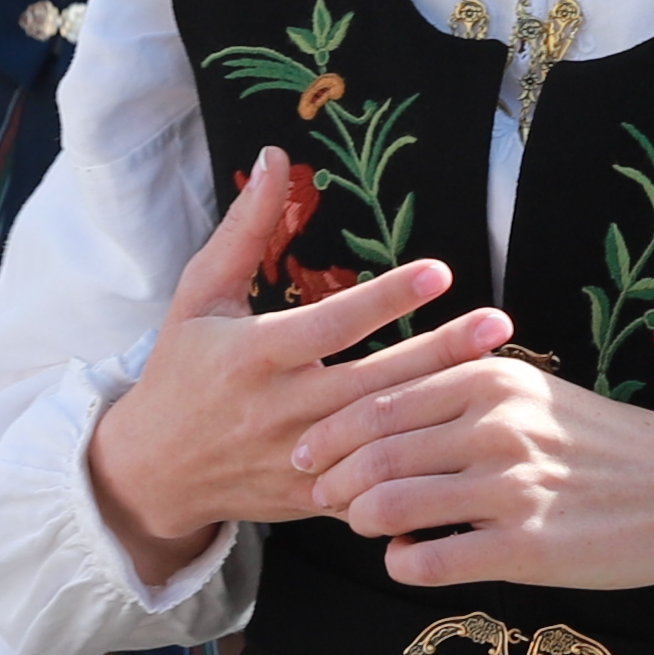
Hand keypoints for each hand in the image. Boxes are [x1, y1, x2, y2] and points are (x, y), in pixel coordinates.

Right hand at [81, 149, 465, 572]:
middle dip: (439, 352)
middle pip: (373, 382)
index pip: (329, 326)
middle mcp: (278, 411)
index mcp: (251, 357)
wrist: (155, 471)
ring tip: (499, 372)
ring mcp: (299, 461)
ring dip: (441, 405)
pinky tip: (468, 447)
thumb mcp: (201, 295)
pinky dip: (420, 471)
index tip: (439, 271)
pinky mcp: (313, 498)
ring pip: (383, 437)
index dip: (385, 298)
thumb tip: (274, 157)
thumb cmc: (180, 370)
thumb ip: (244, 230)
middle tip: (497, 321)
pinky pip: (376, 487)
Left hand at [289, 328, 653, 594]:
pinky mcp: (527, 547)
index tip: (307, 453)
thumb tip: (385, 419)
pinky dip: (403, 563)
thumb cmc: (602, 445)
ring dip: (365, 522)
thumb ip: (461, 396)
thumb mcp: (532, 395)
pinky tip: (409, 561)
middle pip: (373, 453)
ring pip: (390, 506)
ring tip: (370, 529)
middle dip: (332, 479)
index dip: (330, 432)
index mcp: (489, 380)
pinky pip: (431, 559)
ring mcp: (510, 487)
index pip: (377, 401)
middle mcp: (495, 426)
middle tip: (321, 498)